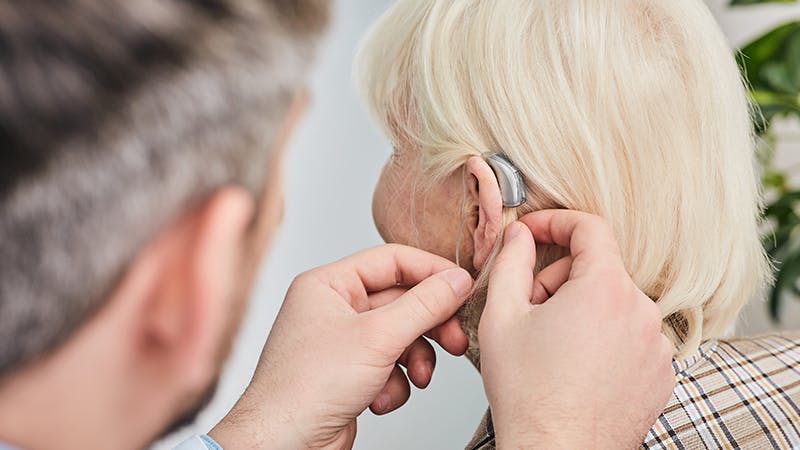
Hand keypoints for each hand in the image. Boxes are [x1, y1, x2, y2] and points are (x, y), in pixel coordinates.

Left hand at [209, 244, 472, 448]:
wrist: (283, 446)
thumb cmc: (304, 389)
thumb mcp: (377, 338)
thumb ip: (424, 305)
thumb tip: (457, 281)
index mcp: (328, 284)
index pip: (392, 260)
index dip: (431, 272)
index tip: (463, 286)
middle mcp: (334, 308)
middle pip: (401, 301)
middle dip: (429, 325)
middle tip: (455, 339)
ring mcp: (342, 343)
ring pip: (400, 337)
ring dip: (414, 360)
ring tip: (418, 378)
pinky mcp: (350, 374)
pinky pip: (390, 366)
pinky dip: (394, 384)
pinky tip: (380, 399)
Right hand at [479, 211, 674, 449]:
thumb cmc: (528, 394)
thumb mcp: (502, 315)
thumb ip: (511, 261)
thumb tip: (519, 234)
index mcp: (605, 289)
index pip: (590, 228)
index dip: (556, 222)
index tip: (534, 231)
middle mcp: (641, 312)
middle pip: (599, 269)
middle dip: (560, 278)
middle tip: (530, 308)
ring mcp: (656, 345)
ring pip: (614, 303)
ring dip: (582, 309)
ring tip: (552, 344)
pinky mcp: (661, 373)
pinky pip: (631, 335)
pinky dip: (604, 338)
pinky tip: (577, 365)